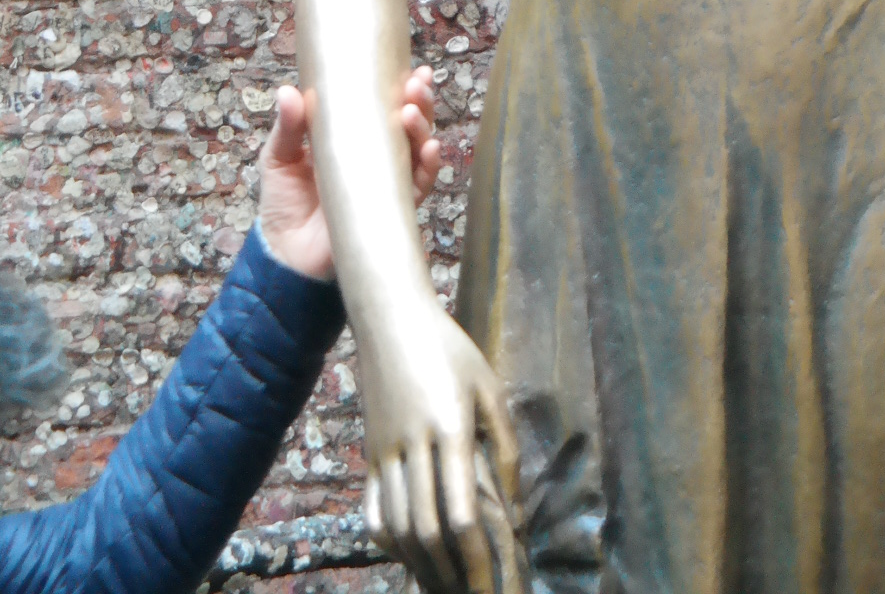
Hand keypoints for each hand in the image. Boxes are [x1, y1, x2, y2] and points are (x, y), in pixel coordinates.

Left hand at [256, 66, 439, 282]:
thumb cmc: (283, 203)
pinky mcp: (390, 209)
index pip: (385, 107)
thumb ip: (288, 126)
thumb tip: (287, 90)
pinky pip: (418, 187)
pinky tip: (430, 148)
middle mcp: (377, 158)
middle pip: (409, 124)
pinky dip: (428, 167)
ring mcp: (386, 183)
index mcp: (354, 138)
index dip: (402, 87)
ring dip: (423, 127)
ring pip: (419, 150)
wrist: (284, 254)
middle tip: (417, 84)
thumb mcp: (280, 156)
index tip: (412, 68)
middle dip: (419, 101)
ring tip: (412, 111)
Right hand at [362, 300, 525, 593]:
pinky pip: (372, 511)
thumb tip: (516, 510)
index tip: (493, 587)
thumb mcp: (489, 387)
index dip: (477, 559)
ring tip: (445, 587)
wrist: (391, 318)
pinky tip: (409, 556)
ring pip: (399, 527)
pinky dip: (389, 542)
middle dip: (451, 575)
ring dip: (422, 566)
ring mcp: (384, 452)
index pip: (461, 513)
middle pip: (428, 531)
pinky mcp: (368, 453)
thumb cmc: (450, 349)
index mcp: (450, 427)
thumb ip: (504, 447)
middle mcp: (414, 445)